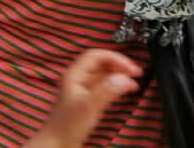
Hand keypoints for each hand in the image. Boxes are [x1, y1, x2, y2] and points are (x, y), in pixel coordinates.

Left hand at [24, 50, 141, 147]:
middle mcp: (78, 78)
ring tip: (133, 81)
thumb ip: (106, 91)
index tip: (131, 68)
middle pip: (101, 63)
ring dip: (118, 75)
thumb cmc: (68, 126)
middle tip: (135, 73)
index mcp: (75, 74)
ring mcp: (82, 88)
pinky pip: (103, 85)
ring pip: (103, 74)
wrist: (58, 143)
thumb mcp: (89, 107)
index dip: (115, 58)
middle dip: (119, 66)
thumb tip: (124, 78)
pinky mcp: (87, 99)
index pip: (96, 55)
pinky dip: (115, 85)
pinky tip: (123, 89)